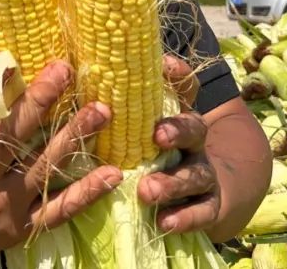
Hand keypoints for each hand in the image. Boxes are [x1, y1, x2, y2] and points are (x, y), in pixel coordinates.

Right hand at [0, 58, 123, 267]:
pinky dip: (87, 193)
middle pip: (8, 141)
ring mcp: (2, 207)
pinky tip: (113, 172)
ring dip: (72, 138)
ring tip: (100, 109)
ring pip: (41, 170)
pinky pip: (59, 210)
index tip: (5, 58)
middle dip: (38, 104)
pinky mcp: (24, 227)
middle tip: (65, 70)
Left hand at [137, 54, 220, 233]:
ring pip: (194, 174)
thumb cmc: (152, 151)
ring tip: (146, 191)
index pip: (185, 88)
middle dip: (178, 131)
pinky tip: (164, 222)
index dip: (178, 74)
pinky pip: (201, 212)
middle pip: (194, 128)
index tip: (165, 64)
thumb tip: (76, 72)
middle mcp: (195, 141)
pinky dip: (183, 217)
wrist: (205, 191)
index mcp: (177, 115)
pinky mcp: (210, 206)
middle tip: (158, 135)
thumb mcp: (141, 126)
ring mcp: (204, 173)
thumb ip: (119, 107)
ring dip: (172, 183)